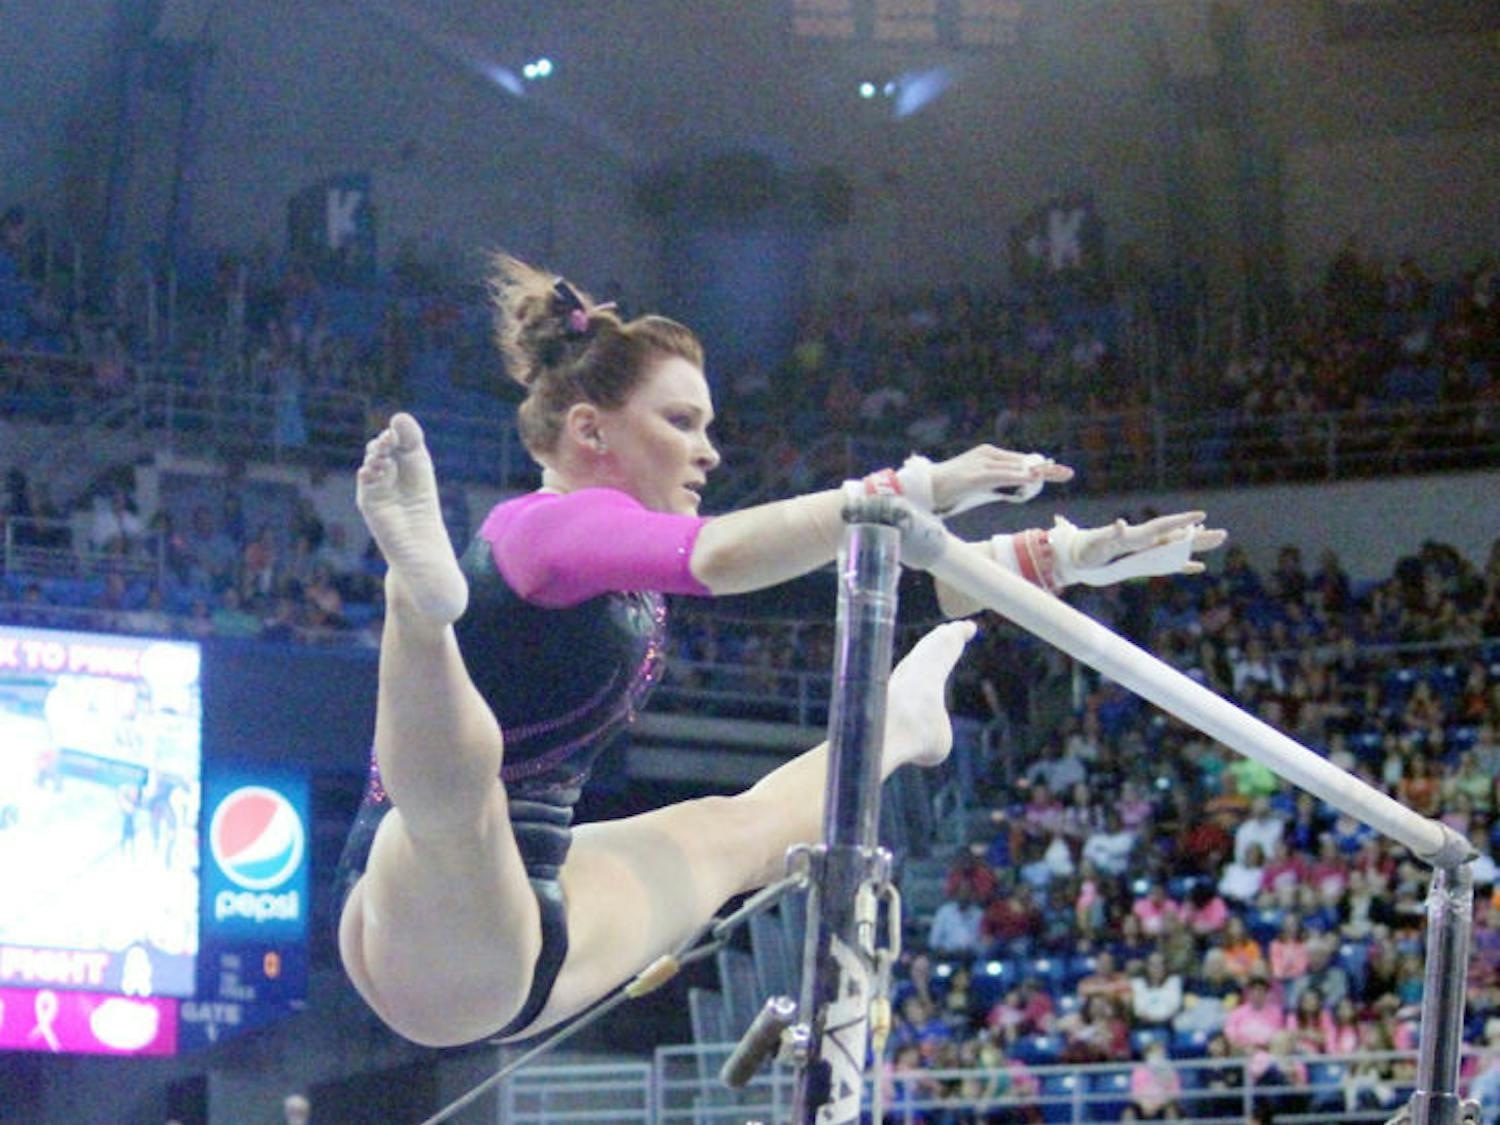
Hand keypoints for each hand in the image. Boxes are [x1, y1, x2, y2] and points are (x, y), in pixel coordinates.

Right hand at [902, 447, 1073, 515]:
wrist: (925, 488)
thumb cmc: (950, 490)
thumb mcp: (978, 486)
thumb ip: (997, 485)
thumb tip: (1018, 489)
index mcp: (988, 455)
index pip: (1020, 461)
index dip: (1040, 467)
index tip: (1058, 471)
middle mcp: (988, 455)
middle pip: (1023, 462)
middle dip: (1046, 469)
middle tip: (1067, 473)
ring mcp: (982, 463)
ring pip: (1016, 468)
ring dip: (1038, 473)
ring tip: (1058, 475)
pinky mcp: (976, 475)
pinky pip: (1002, 476)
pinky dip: (1019, 478)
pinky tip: (1033, 481)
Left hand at [1054, 511, 1226, 586]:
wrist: (1079, 556)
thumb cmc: (1088, 549)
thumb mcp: (1099, 543)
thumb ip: (1112, 534)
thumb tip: (1120, 524)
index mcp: (1138, 535)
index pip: (1164, 526)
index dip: (1181, 520)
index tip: (1201, 515)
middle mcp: (1147, 541)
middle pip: (1178, 537)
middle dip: (1199, 536)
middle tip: (1224, 533)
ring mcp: (1148, 551)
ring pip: (1178, 548)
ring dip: (1197, 545)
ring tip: (1219, 538)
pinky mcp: (1144, 563)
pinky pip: (1169, 565)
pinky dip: (1184, 565)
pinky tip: (1199, 567)